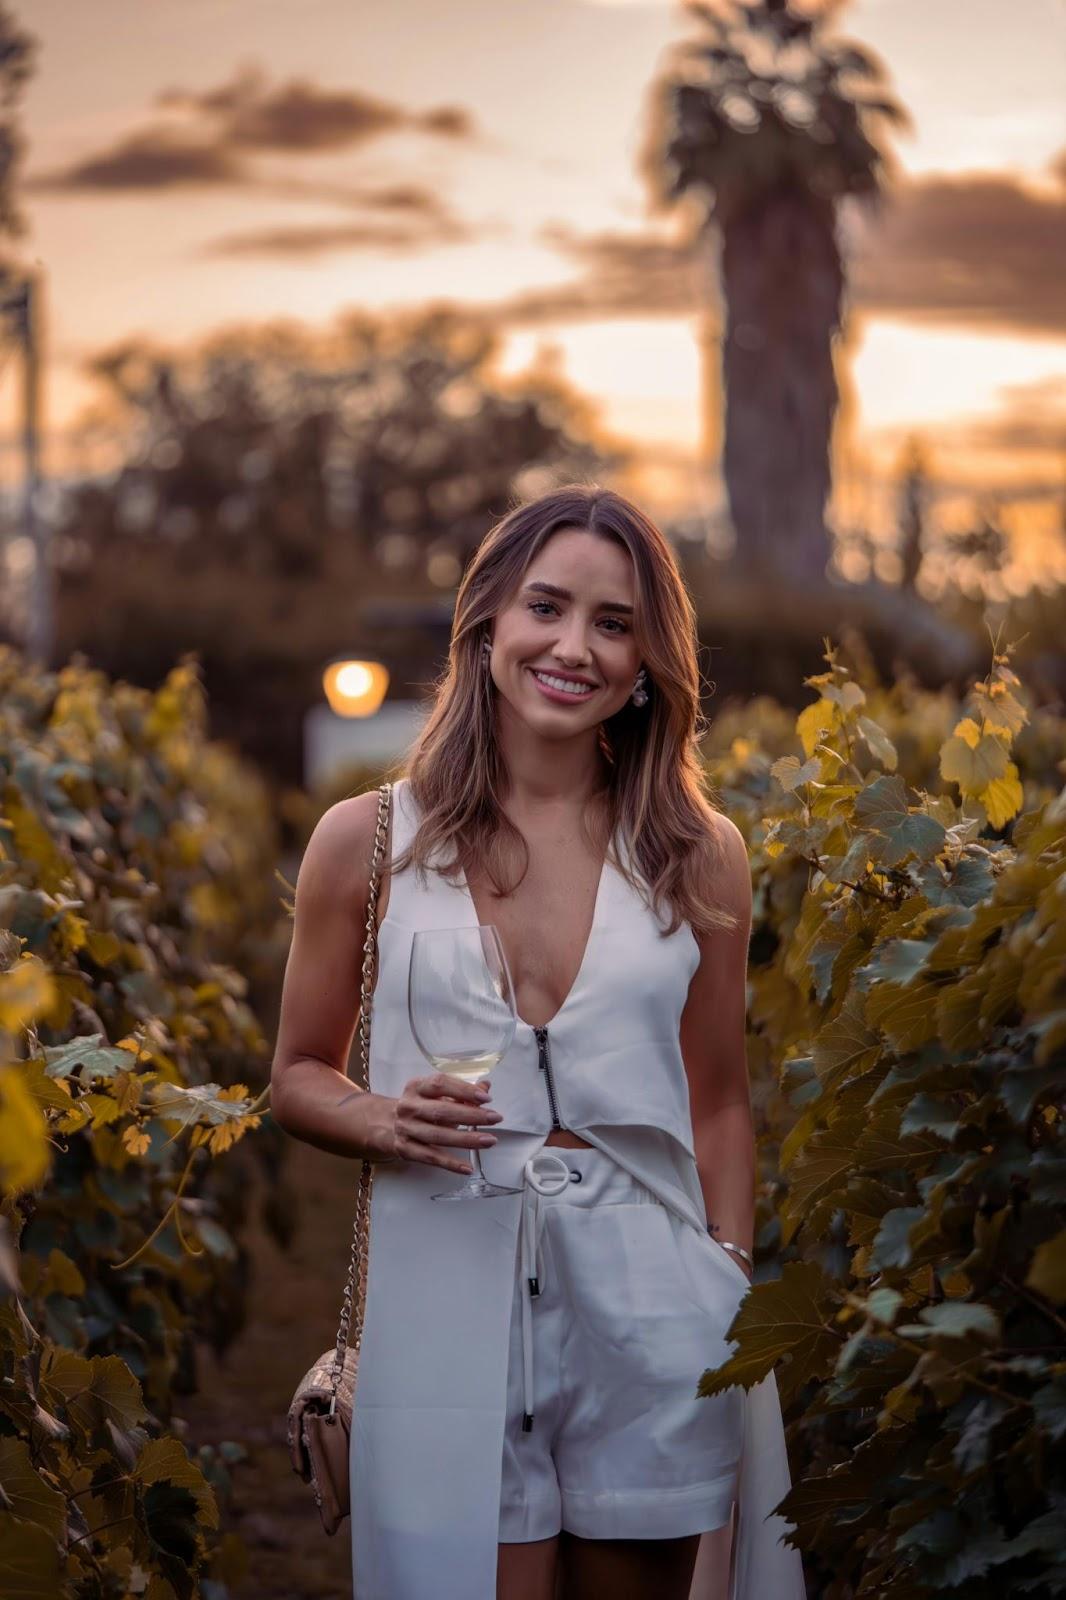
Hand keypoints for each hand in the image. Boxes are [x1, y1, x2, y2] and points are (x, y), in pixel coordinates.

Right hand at [389, 1073, 503, 1174]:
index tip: (486, 1098)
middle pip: (441, 1111)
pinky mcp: (405, 1149)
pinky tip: (467, 1167)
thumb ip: (461, 1091)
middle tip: (494, 1118)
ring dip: (466, 1139)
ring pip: (438, 1136)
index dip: (464, 1090)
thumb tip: (485, 1087)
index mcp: (416, 1087)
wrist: (386, 1125)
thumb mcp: (436, 1094)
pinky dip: (450, 1163)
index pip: (440, 1084)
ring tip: (489, 1140)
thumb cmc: (419, 1107)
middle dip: (471, 1115)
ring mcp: (405, 1129)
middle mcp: (409, 1106)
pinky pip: (430, 1158)